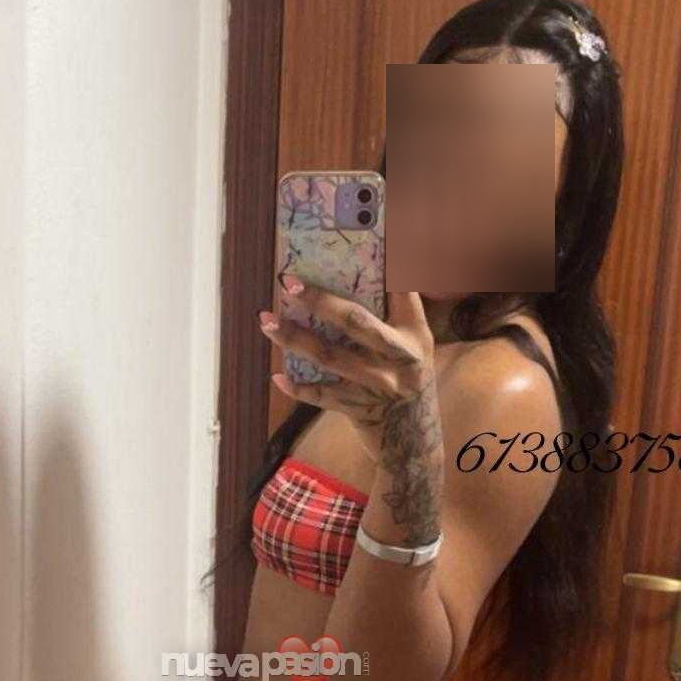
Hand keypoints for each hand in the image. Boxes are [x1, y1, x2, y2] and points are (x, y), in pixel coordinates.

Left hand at [259, 277, 437, 460]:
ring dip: (294, 338)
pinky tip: (277, 376)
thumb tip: (372, 272)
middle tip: (288, 283)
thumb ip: (396, 315)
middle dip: (319, 300)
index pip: (401, 293)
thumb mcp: (413, 348)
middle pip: (355, 322)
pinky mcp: (359, 410)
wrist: (413, 442)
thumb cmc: (406, 382)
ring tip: (267, 321)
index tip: (368, 238)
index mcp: (413, 336)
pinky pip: (321, 395)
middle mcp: (399, 359)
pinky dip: (298, 387)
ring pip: (329, 357)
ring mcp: (378, 386)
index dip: (388, 265)